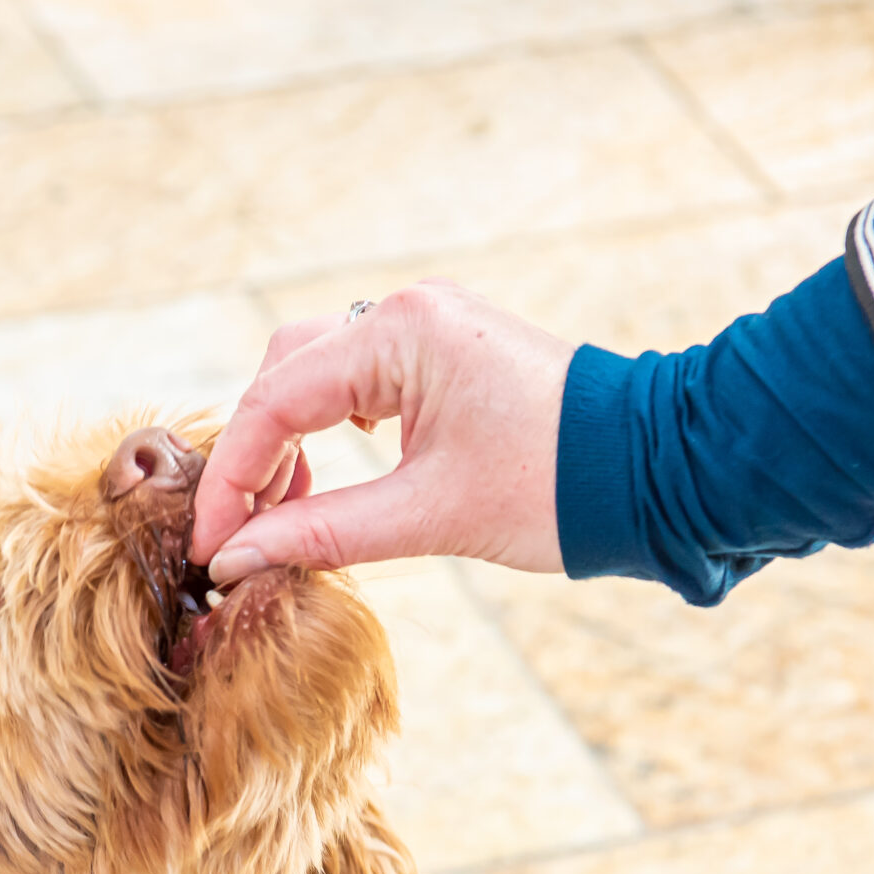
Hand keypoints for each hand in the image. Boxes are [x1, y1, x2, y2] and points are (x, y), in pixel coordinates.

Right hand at [191, 281, 575, 582]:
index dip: (234, 479)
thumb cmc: (560, 486)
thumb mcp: (428, 517)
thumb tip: (237, 560)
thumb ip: (322, 533)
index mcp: (402, 334)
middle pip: (285, 372)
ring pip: (318, 374)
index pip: (275, 402)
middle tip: (243, 531)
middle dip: (255, 453)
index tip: (213, 545)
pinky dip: (331, 428)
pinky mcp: (448, 356)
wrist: (659, 470)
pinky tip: (329, 478)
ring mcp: (431, 329)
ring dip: (289, 440)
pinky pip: (360, 380)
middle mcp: (409, 313)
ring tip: (283, 515)